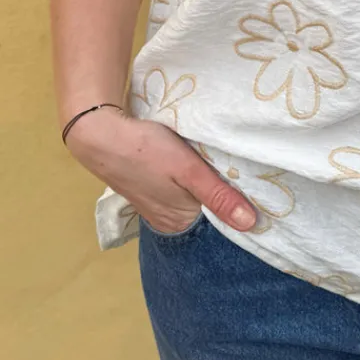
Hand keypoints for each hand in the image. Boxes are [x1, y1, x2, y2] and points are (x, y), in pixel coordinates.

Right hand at [65, 108, 257, 235]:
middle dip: (226, 199)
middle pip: (208, 214)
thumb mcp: (188, 170)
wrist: (100, 134)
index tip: (259, 196)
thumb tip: (250, 224)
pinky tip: (202, 168)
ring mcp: (157, 207)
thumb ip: (218, 196)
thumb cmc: (145, 150)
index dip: (239, 209)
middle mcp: (168, 222)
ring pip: (196, 201)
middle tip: (249, 179)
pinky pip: (182, 193)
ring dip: (210, 188)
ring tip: (230, 172)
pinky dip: (193, 183)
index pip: (221, 225)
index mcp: (179, 223)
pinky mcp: (151, 191)